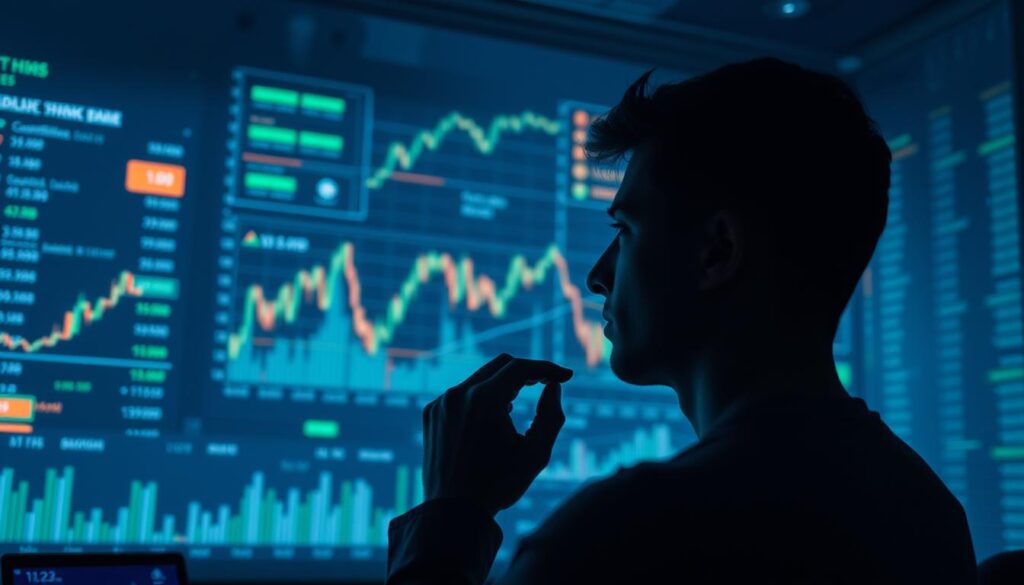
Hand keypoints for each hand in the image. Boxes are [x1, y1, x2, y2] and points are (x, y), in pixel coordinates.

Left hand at [421, 353, 573, 516]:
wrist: (453, 512)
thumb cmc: (499, 485)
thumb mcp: (536, 453)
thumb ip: (552, 415)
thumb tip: (553, 386)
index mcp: (483, 400)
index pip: (520, 369)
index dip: (546, 369)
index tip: (564, 376)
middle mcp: (458, 394)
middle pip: (500, 365)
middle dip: (525, 372)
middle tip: (545, 384)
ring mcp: (441, 403)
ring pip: (479, 379)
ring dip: (501, 387)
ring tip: (510, 413)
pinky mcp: (431, 414)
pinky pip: (460, 395)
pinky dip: (478, 400)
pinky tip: (486, 424)